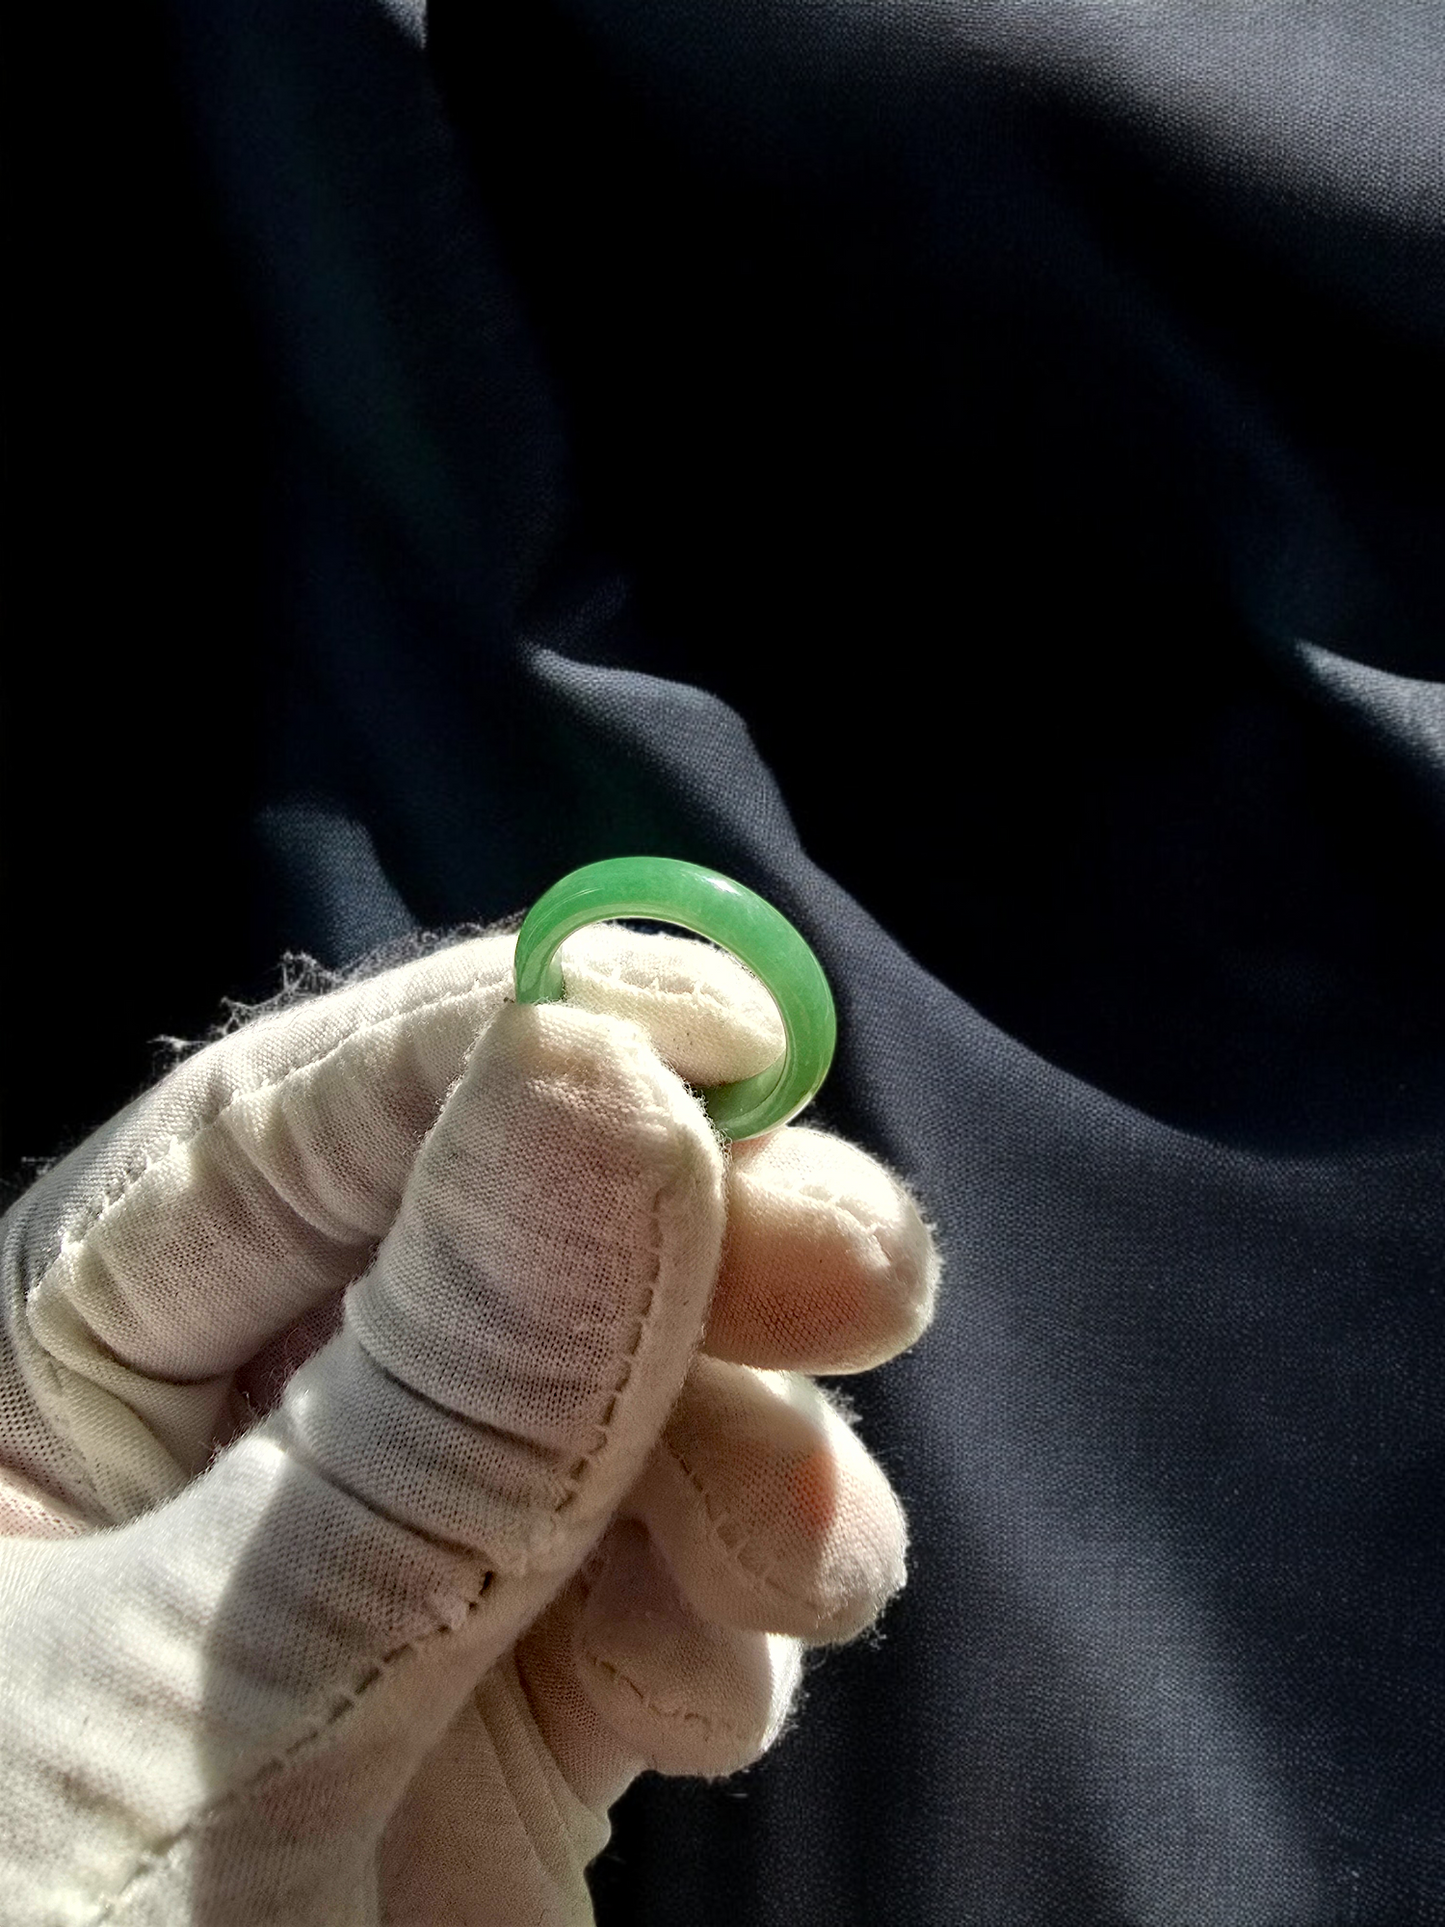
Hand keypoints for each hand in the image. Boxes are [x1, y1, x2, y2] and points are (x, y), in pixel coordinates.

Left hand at [0, 924, 937, 1924]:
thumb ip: (438, 1395)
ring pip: (618, 1413)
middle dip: (692, 1239)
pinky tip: (734, 1662)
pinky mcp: (495, 1725)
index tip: (723, 1016)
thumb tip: (607, 1075)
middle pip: (503, 1245)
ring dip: (746, 1441)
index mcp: (53, 1382)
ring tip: (801, 1540)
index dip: (519, 1036)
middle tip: (859, 1261)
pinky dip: (732, 1598)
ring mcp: (377, 1586)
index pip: (304, 1125)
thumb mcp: (215, 1688)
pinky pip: (656, 1587)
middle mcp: (226, 1456)